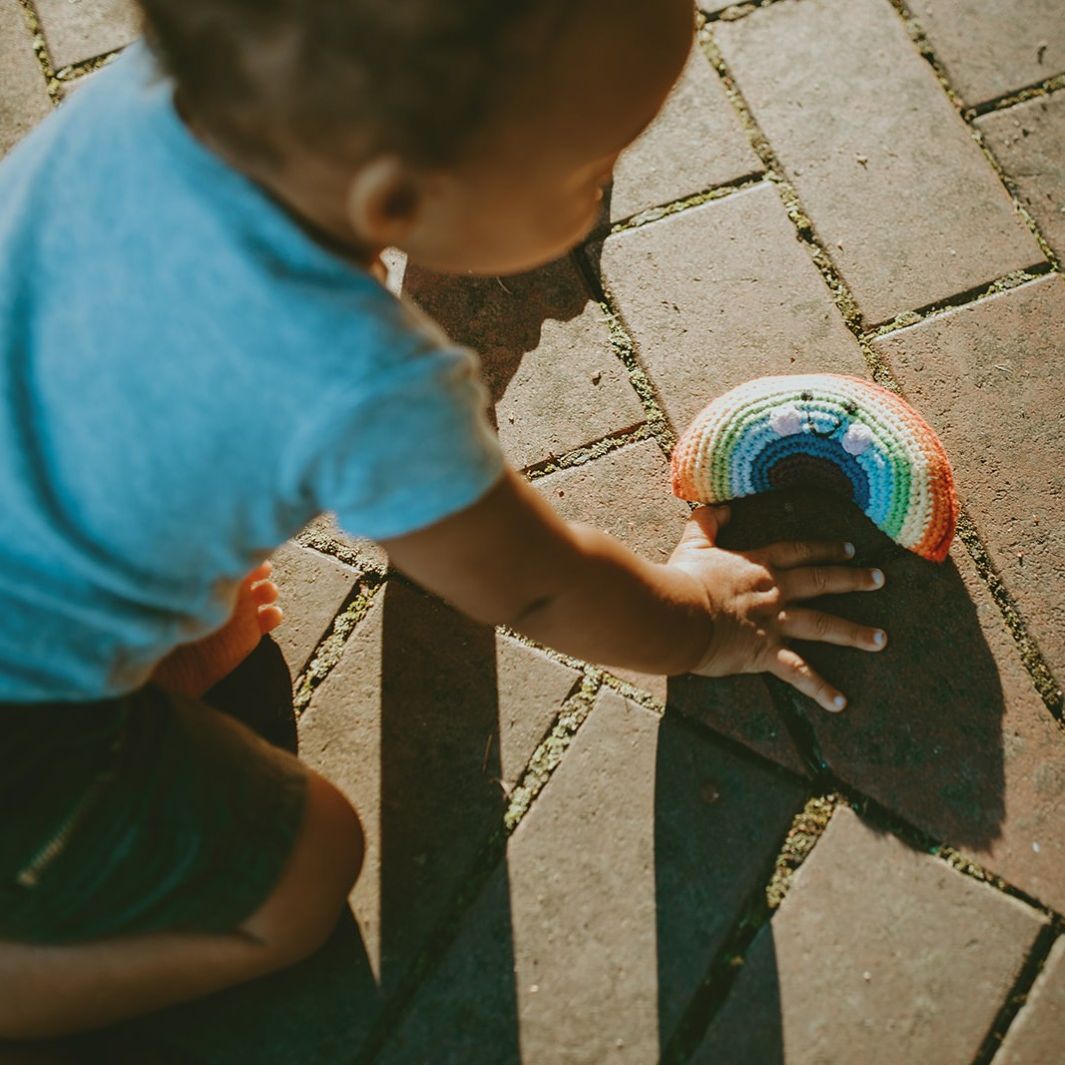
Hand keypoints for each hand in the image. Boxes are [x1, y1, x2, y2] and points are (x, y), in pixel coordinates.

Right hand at [666, 505, 886, 712]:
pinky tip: (840, 703)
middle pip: (822, 582)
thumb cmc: (683, 580)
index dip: (824, 549)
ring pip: (823, 625)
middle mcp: (776, 592)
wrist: (678, 614)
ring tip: (881, 640)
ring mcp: (774, 623)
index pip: (799, 552)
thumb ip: (708, 522)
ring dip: (855, 633)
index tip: (849, 549)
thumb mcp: (693, 543)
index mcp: (759, 565)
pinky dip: (819, 689)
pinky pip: (798, 673)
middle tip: (881, 579)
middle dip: (854, 580)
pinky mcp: (765, 652)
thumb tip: (722, 507)